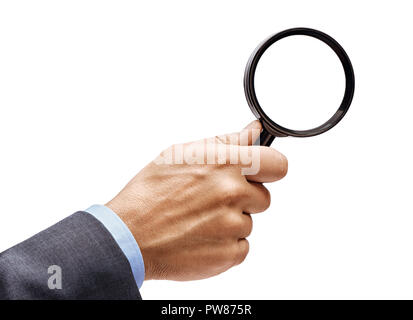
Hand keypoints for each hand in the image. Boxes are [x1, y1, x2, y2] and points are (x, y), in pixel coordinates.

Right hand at [106, 121, 287, 280]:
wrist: (130, 236)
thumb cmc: (150, 193)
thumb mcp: (183, 154)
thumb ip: (227, 142)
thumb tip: (255, 132)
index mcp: (224, 163)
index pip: (277, 164)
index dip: (270, 169)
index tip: (262, 173)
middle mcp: (232, 192)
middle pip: (263, 197)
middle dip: (244, 198)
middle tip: (213, 199)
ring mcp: (233, 225)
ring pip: (249, 222)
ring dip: (230, 221)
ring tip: (199, 219)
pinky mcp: (230, 253)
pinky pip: (241, 245)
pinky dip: (225, 243)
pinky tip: (201, 236)